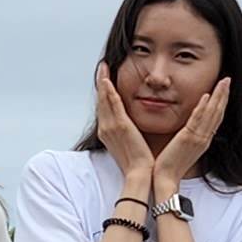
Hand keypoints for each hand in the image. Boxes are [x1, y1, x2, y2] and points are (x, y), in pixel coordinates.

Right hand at [90, 67, 157, 204]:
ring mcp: (111, 127)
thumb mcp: (130, 144)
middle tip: (103, 66)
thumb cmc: (138, 163)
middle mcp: (105, 128)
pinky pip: (112, 105)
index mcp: (108, 133)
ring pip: (105, 100)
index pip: (104, 108)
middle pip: (101, 101)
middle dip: (101, 82)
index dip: (103, 92)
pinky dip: (109, 92)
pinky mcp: (120, 126)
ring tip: (104, 67)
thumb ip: (129, 133)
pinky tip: (108, 80)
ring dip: (103, 82)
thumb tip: (132, 127)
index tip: (105, 79)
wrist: (140, 174)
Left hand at [150, 82, 228, 194]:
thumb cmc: (170, 166)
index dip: (221, 102)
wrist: (165, 179)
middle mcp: (204, 138)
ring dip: (218, 96)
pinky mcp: (187, 139)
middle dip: (223, 95)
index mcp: (203, 140)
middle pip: (218, 112)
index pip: (216, 117)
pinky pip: (197, 120)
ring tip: (223, 82)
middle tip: (227, 79)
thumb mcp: (183, 149)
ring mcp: (197, 139)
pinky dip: (203, 108)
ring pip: (212, 113)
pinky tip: (206, 96)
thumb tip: (188, 129)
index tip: (224, 89)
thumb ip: (188, 137)